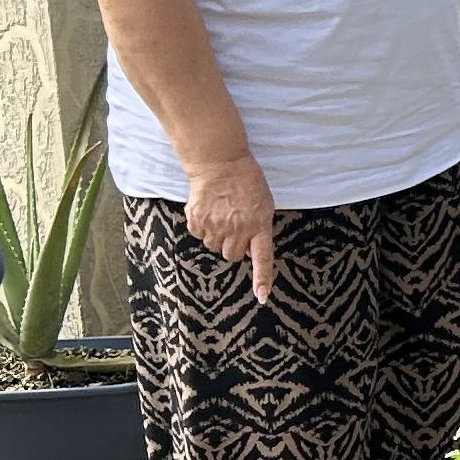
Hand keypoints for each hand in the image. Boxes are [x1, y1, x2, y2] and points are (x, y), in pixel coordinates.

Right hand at [183, 158, 279, 305]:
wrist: (220, 164)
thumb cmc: (246, 183)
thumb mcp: (263, 205)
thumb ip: (258, 229)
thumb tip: (248, 251)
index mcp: (259, 224)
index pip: (262, 257)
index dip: (262, 278)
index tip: (262, 296)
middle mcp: (237, 228)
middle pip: (232, 256)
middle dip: (233, 246)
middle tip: (234, 226)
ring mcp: (216, 225)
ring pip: (214, 246)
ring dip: (217, 235)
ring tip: (222, 213)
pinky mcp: (197, 220)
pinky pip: (199, 235)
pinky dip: (202, 227)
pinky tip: (209, 210)